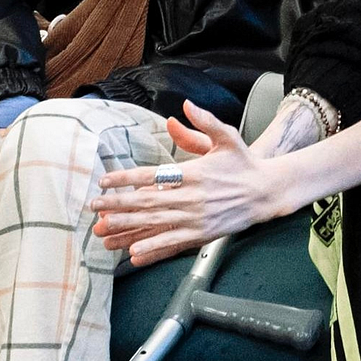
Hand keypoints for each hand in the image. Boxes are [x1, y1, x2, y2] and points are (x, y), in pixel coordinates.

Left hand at [91, 100, 285, 266]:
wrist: (267, 192)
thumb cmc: (243, 163)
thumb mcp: (227, 136)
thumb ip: (204, 121)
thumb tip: (185, 106)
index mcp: (194, 173)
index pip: (153, 175)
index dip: (126, 178)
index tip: (105, 181)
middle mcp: (193, 197)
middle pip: (148, 203)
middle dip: (118, 205)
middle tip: (94, 206)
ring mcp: (197, 219)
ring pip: (156, 226)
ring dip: (128, 229)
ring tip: (104, 232)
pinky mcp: (202, 234)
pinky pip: (173, 244)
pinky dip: (154, 250)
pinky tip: (135, 255)